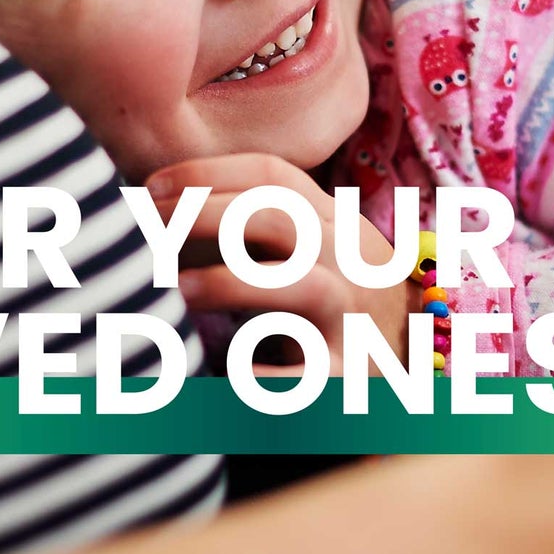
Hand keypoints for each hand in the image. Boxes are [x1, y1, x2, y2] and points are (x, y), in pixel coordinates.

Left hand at [146, 153, 420, 369]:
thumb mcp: (307, 253)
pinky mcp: (347, 378)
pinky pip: (306, 376)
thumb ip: (255, 223)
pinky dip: (262, 374)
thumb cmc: (328, 308)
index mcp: (335, 222)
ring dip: (232, 281)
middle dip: (207, 214)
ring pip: (298, 285)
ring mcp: (352, 319)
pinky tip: (222, 374)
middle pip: (280, 217)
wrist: (403, 379)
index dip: (207, 174)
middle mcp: (350, 261)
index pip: (274, 176)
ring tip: (181, 291)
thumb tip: (162, 201)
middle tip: (150, 227)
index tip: (150, 185)